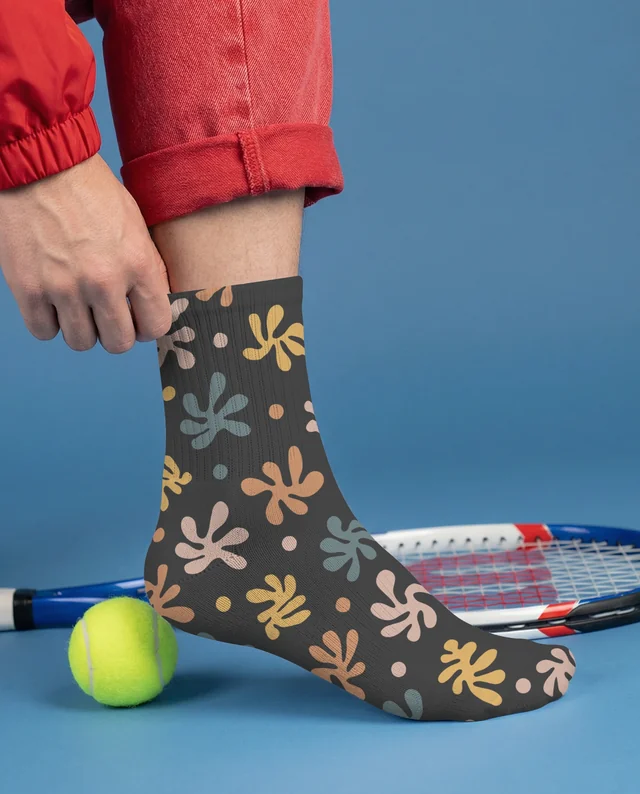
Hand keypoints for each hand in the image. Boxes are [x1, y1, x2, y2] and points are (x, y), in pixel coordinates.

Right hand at [0, 154, 171, 352]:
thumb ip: (147, 267)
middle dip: (115, 332)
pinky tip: (52, 301)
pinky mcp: (28, 288)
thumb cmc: (91, 190)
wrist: (41, 164)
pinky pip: (43, 331)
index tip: (136, 318)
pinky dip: (48, 322)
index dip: (146, 325)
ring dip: (81, 328)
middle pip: (118, 343)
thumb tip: (155, 304)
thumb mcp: (135, 224)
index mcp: (137, 263)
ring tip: (77, 304)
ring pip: (81, 342)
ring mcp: (64, 287)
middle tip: (106, 314)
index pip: (155, 326)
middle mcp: (103, 281)